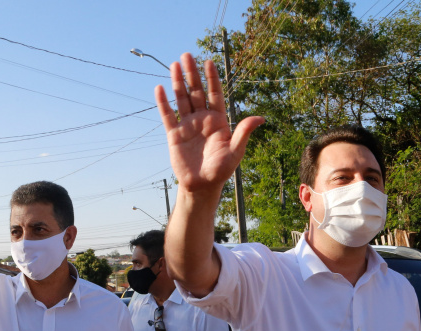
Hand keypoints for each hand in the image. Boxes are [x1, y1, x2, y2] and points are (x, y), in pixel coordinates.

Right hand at [155, 53, 263, 195]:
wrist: (202, 186)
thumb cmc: (222, 170)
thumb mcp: (235, 151)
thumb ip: (243, 133)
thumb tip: (260, 118)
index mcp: (218, 120)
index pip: (215, 94)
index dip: (212, 78)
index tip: (209, 62)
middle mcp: (202, 119)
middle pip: (196, 91)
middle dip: (192, 74)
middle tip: (187, 54)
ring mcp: (187, 125)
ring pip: (181, 99)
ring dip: (177, 82)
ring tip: (174, 64)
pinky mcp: (174, 135)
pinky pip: (168, 115)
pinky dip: (163, 103)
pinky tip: (159, 88)